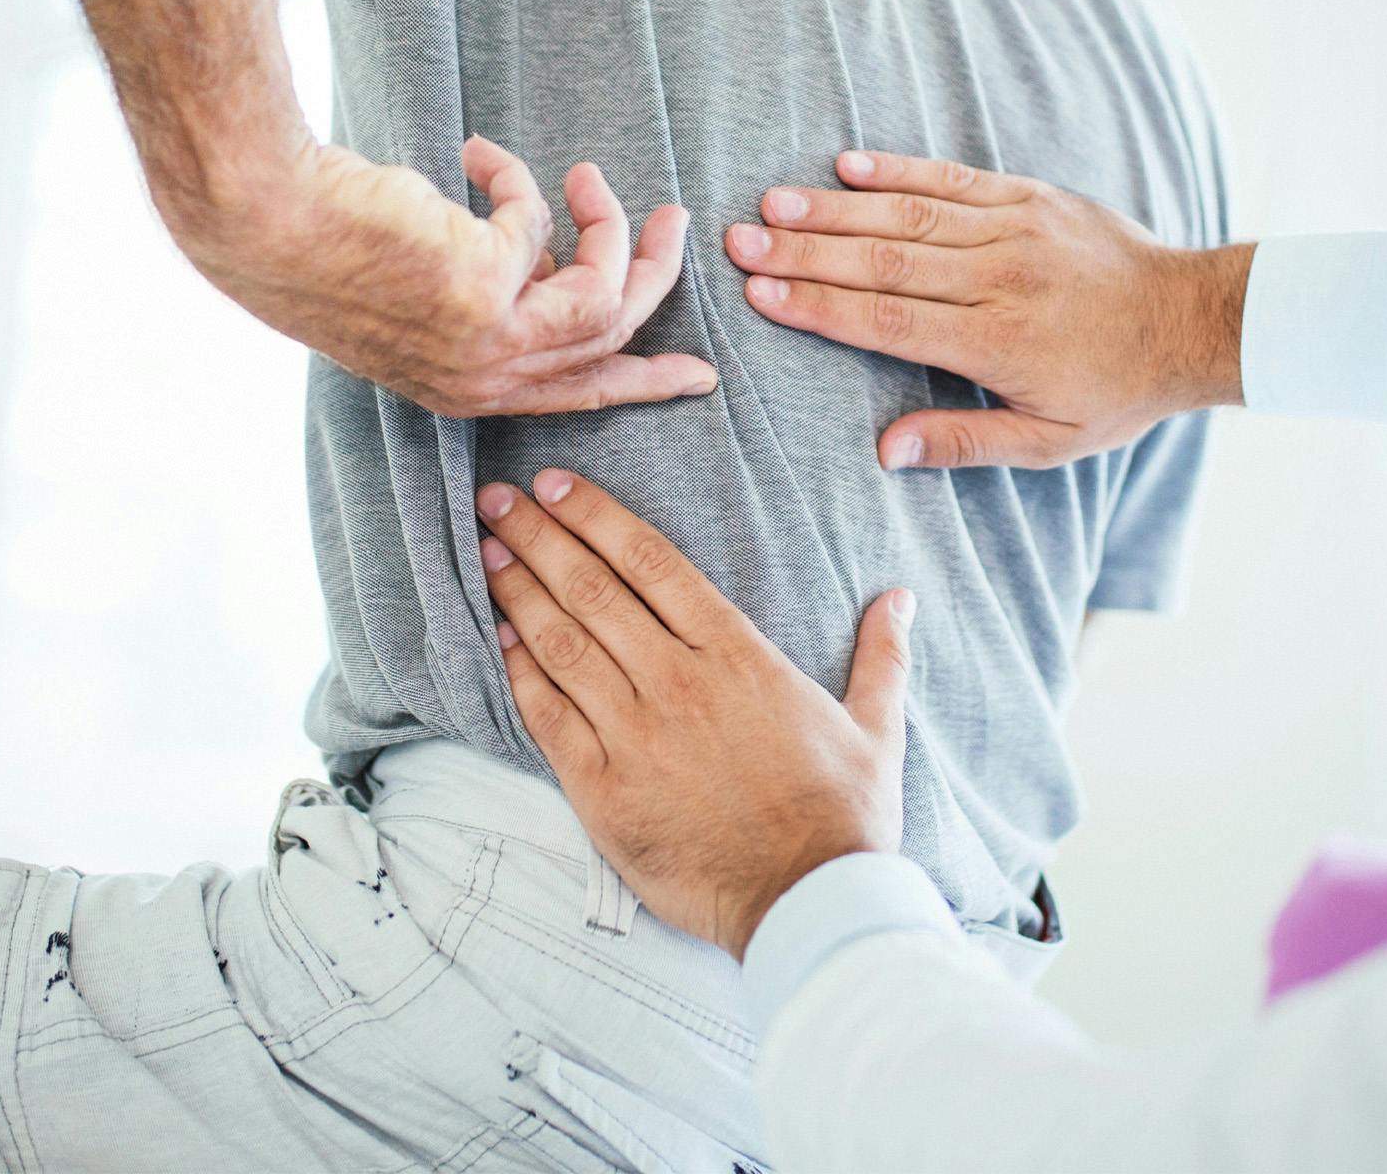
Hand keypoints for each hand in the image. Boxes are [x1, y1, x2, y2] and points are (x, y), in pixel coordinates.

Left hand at [187, 136, 716, 416]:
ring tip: (588, 175)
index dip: (645, 382)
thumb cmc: (330, 249)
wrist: (267, 222)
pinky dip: (516, 180)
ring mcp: (490, 340)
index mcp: (470, 391)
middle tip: (675, 222)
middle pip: (612, 338)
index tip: (698, 375)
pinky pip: (540, 222)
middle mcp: (486, 379)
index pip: (581, 396)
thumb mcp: (428, 295)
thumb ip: (497, 295)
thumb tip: (551, 259)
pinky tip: (475, 155)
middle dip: (656, 275)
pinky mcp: (489, 286)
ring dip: (610, 224)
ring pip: (603, 292)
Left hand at [475, 470, 914, 959]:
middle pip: (593, 590)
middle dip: (538, 537)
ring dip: (518, 592)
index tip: (556, 485)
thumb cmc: (843, 816)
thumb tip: (900, 597)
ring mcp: (635, 734)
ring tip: (486, 551)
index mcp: (737, 655)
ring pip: (562, 643)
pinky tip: (496, 637)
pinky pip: (547, 716)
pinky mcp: (602, 790)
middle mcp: (678, 681)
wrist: (807, 901)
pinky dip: (518, 671)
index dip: (597, 516)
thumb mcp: (876, 726)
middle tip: (497, 499)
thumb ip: (881, 655)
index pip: (652, 563)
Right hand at [722, 151, 1253, 468]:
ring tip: (772, 203)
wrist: (1192, 319)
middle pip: (884, 260)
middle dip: (805, 251)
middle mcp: (999, 277)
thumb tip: (884, 451)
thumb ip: (963, 444)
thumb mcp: (1048, 441)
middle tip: (739, 242)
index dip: (820, 306)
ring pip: (908, 213)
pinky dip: (898, 169)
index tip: (761, 294)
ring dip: (834, 208)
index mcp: (997, 342)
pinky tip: (846, 164)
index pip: (888, 321)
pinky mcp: (1030, 197)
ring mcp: (1014, 229)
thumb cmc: (1116, 390)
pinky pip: (953, 177)